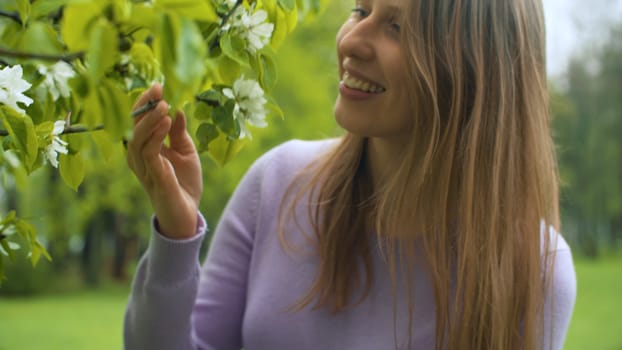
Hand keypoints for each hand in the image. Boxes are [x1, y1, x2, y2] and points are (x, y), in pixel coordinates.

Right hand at [126, 84, 202, 238]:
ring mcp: (143, 167)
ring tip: (164, 104)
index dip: (146, 102)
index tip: (158, 86)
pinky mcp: (153, 176)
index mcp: (145, 147)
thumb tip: (178, 109)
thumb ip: (179, 132)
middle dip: (145, 105)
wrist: (188, 213)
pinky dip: (156, 135)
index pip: (139, 120)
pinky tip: (167, 122)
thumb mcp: (185, 151)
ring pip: (138, 137)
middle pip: (133, 125)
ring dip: (150, 118)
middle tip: (158, 89)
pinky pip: (149, 152)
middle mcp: (138, 156)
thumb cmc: (184, 183)